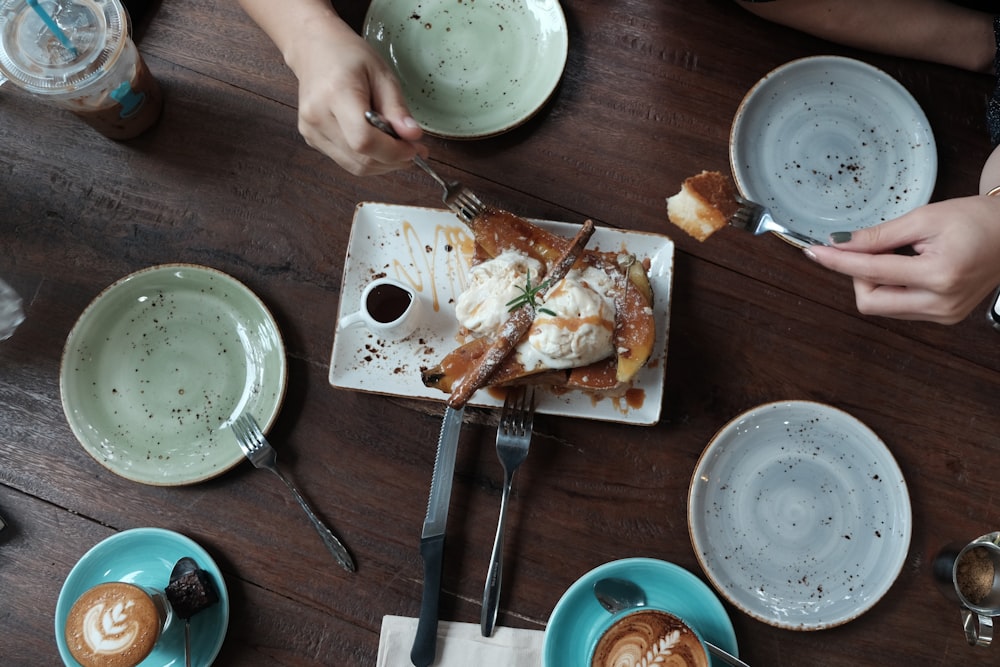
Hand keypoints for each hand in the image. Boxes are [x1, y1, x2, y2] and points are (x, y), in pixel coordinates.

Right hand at [286, 19, 425, 175]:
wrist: (314, 49)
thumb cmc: (349, 57)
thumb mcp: (382, 74)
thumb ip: (397, 108)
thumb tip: (413, 137)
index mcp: (336, 94)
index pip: (364, 140)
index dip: (393, 152)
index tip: (414, 147)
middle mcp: (317, 116)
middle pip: (361, 159)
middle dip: (393, 160)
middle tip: (412, 148)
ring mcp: (311, 131)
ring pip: (355, 167)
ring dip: (383, 163)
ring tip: (397, 145)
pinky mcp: (312, 139)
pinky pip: (346, 161)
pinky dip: (368, 158)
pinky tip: (377, 142)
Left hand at [805, 196, 999, 323]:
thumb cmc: (977, 220)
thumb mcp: (925, 218)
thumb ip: (880, 235)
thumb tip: (841, 243)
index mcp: (940, 275)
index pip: (873, 272)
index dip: (839, 261)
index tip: (816, 252)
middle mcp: (941, 304)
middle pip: (870, 302)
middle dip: (857, 277)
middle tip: (865, 250)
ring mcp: (943, 316)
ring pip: (883, 307)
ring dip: (874, 282)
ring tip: (896, 255)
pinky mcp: (944, 318)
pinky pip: (899, 308)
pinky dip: (890, 288)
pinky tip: (904, 268)